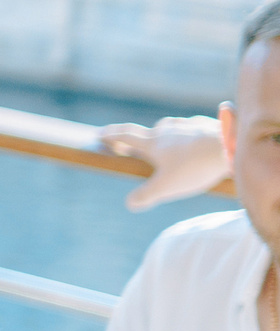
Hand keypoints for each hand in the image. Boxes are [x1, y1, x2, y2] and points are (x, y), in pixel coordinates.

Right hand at [100, 116, 226, 209]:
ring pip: (171, 128)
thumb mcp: (167, 186)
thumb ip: (146, 195)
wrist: (230, 147)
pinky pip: (193, 129)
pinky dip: (189, 135)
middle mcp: (167, 130)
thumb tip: (129, 204)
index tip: (100, 134)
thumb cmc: (195, 167)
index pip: (125, 136)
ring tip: (170, 145)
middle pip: (148, 132)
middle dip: (140, 138)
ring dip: (166, 135)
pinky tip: (197, 143)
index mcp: (153, 143)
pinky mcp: (207, 126)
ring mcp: (187, 126)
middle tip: (136, 145)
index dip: (111, 136)